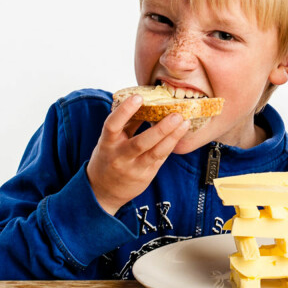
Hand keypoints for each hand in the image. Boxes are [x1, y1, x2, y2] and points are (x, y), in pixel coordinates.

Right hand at [87, 94, 189, 214]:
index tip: (138, 97)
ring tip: (184, 122)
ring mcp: (133, 168)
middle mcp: (119, 157)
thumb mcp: (110, 140)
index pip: (112, 125)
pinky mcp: (145, 175)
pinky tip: (180, 132)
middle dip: (160, 129)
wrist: (103, 191)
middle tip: (176, 114)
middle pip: (141, 142)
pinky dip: (171, 143)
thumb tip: (146, 101)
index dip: (124, 111)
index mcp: (106, 143)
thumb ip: (125, 124)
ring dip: (172, 136)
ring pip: (156, 152)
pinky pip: (161, 157)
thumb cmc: (108, 157)